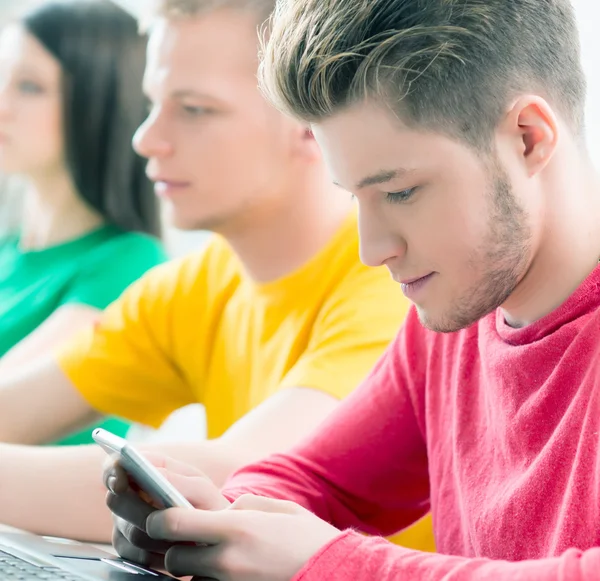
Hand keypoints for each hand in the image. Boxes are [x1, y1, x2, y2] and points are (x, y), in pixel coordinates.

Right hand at [103, 453, 228, 568]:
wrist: (214, 536)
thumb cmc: (206, 504)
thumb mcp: (199, 488)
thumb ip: (176, 478)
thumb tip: (150, 471)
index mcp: (145, 472)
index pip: (116, 465)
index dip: (112, 471)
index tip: (120, 482)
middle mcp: (130, 495)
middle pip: (116, 501)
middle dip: (138, 510)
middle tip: (158, 519)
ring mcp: (125, 522)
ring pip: (127, 531)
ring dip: (153, 535)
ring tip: (178, 537)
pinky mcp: (127, 548)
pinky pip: (132, 555)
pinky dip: (153, 554)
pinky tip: (172, 551)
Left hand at [146, 494, 342, 580]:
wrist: (337, 574)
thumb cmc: (310, 540)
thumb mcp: (278, 509)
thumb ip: (242, 507)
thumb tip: (220, 513)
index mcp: (235, 528)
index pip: (172, 523)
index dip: (159, 519)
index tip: (161, 516)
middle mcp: (227, 561)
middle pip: (172, 559)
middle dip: (174, 550)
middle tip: (191, 542)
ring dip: (192, 571)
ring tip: (215, 558)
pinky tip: (227, 572)